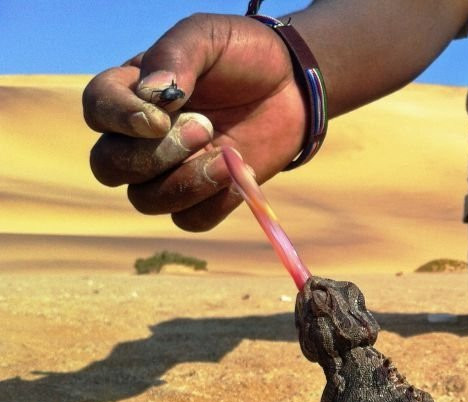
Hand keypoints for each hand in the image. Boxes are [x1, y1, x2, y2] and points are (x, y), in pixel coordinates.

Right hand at [82, 13, 305, 230]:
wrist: (292, 87)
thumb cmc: (243, 56)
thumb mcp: (208, 38)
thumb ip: (175, 56)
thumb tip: (150, 93)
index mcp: (132, 92)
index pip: (96, 110)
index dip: (118, 120)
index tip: (159, 118)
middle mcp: (140, 137)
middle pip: (109, 167)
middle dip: (155, 156)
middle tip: (205, 128)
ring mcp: (171, 171)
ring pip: (146, 200)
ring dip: (186, 184)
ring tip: (227, 156)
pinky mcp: (204, 196)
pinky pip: (189, 220)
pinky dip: (213, 204)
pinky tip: (240, 176)